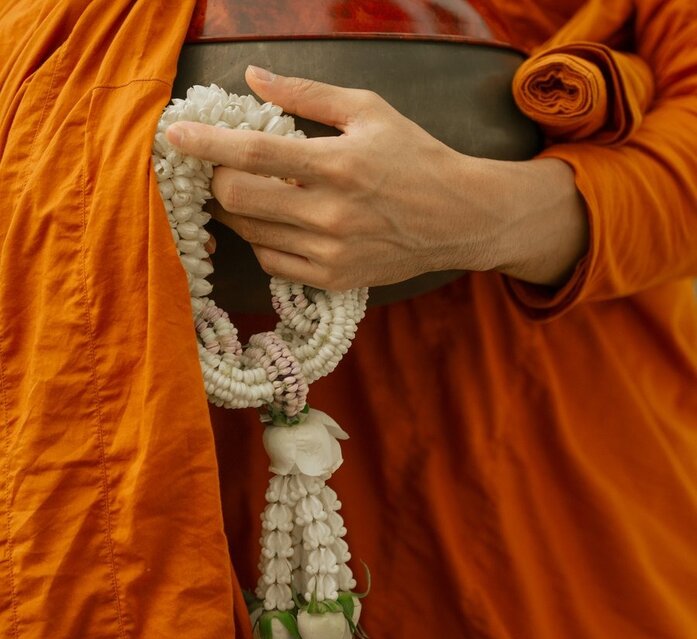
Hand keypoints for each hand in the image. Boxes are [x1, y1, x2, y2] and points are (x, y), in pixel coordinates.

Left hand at [166, 66, 587, 289]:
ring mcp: (331, 252)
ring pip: (251, 234)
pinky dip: (262, 241)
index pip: (253, 152)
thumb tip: (253, 77)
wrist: (457, 218)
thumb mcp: (369, 111)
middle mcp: (330, 214)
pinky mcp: (334, 279)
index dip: (206, 143)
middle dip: (217, 182)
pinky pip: (272, 263)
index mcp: (338, 164)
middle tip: (220, 170)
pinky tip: (277, 223)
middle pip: (238, 201)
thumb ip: (308, 93)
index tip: (175, 135)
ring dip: (237, 211)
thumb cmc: (415, 158)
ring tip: (249, 193)